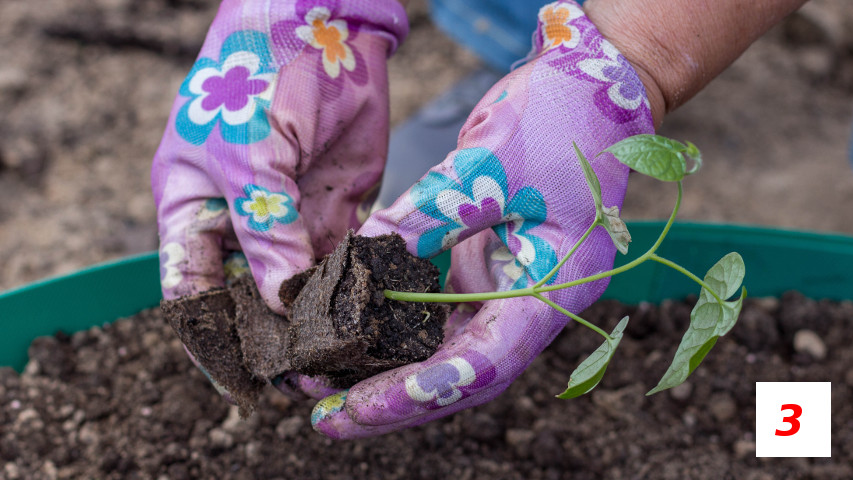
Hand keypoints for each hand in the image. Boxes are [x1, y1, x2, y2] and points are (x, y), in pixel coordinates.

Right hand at [152, 0, 407, 386]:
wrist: (324, 23)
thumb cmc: (260, 74)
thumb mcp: (250, 154)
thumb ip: (266, 229)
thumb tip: (282, 300)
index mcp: (193, 207)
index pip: (190, 289)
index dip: (209, 338)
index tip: (240, 381)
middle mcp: (242, 220)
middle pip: (250, 298)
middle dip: (274, 340)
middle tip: (304, 381)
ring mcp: (291, 216)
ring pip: (302, 287)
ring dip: (320, 324)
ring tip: (343, 362)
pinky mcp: (339, 208)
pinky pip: (345, 260)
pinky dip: (355, 291)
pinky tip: (369, 321)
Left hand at [310, 0, 653, 438]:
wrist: (593, 89)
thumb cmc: (561, 120)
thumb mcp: (489, 164)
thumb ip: (428, 216)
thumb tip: (356, 260)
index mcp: (554, 287)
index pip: (485, 360)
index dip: (421, 389)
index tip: (358, 405)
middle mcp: (534, 302)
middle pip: (462, 373)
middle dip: (394, 400)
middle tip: (326, 416)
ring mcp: (512, 290)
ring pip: (448, 352)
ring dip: (389, 372)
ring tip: (324, 386)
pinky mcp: (488, 272)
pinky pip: (441, 315)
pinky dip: (397, 330)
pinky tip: (353, 336)